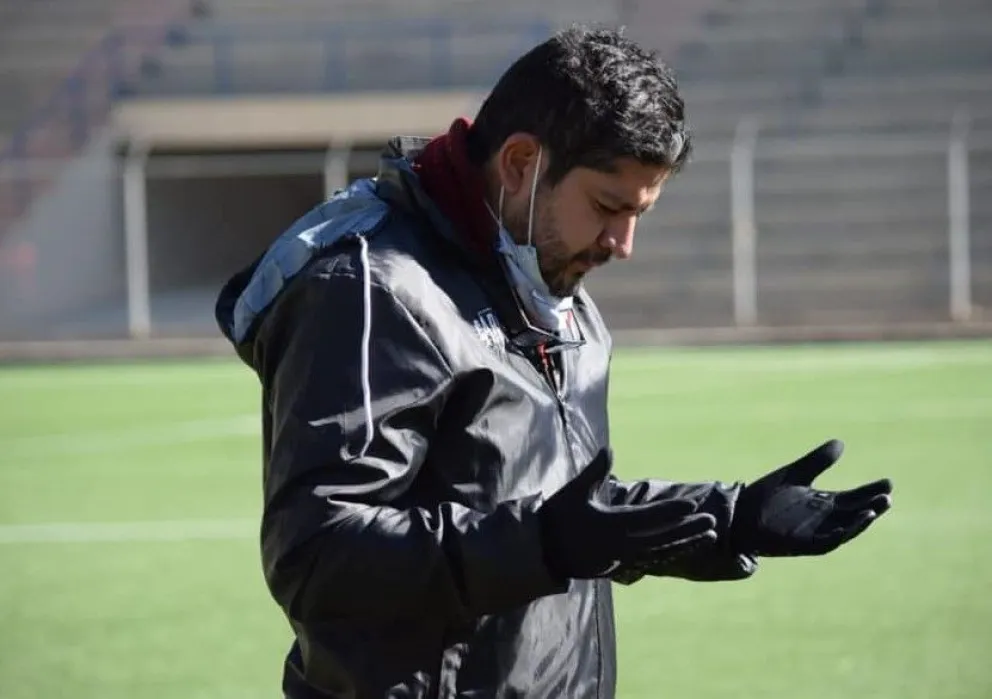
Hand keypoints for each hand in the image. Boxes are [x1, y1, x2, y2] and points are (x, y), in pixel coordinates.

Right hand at [538, 448, 718, 579]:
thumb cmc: (557, 518)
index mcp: (611, 525)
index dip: (672, 510)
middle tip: (713, 521)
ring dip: (686, 543)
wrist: (542, 553)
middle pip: (662, 537)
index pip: (648, 518)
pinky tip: (685, 549)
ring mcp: (622, 559)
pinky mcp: (620, 567)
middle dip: (689, 528)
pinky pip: (651, 561)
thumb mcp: (573, 492)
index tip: (693, 505)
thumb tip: (610, 448)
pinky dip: (670, 554)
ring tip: (709, 536)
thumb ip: (594, 471)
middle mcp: (621, 545)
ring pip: (661, 552)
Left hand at [731, 439, 892, 556]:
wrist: (737, 514)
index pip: (855, 497)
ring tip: (874, 510)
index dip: (871, 491)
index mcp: (824, 502)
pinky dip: (836, 536)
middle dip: (872, 506)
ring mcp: (814, 532)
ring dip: (860, 522)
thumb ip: (817, 461)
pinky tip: (845, 527)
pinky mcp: (800, 544)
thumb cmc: (764, 496)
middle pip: (855, 513)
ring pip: (845, 529)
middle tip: (887, 496)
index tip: (888, 482)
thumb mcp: (794, 474)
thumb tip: (841, 442)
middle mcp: (824, 519)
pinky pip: (824, 543)